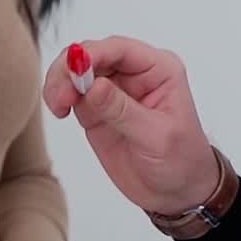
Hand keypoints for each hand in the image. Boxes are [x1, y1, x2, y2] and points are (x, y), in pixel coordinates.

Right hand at [43, 35, 219, 215]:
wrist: (177, 192)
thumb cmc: (181, 161)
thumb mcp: (156, 137)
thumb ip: (122, 110)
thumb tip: (93, 85)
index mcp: (159, 69)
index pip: (120, 49)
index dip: (93, 54)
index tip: (73, 69)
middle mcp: (134, 73)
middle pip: (93, 54)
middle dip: (70, 68)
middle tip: (61, 96)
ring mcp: (113, 90)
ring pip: (77, 69)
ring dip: (60, 81)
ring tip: (58, 106)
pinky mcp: (96, 108)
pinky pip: (71, 91)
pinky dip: (58, 95)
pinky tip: (59, 109)